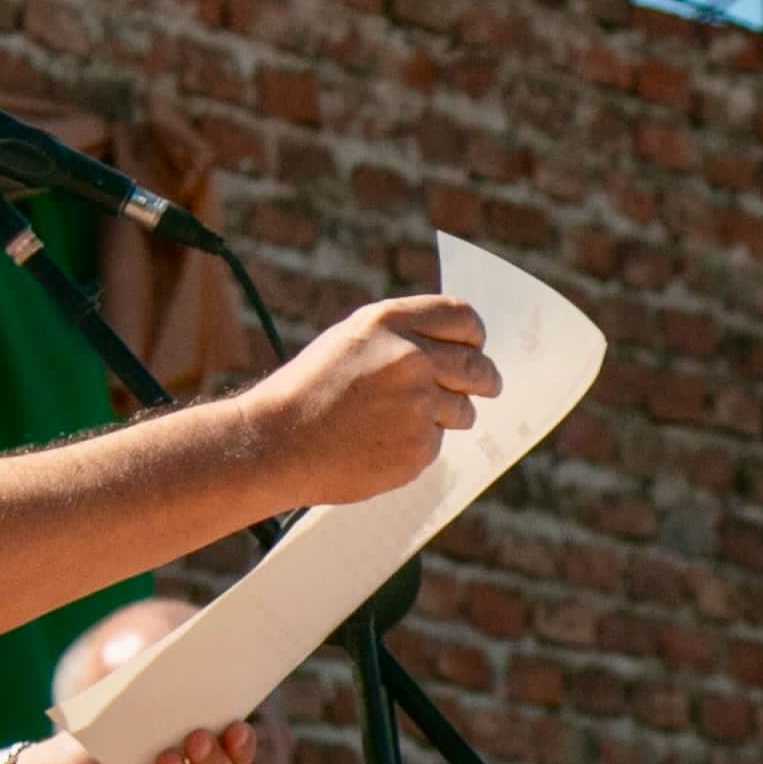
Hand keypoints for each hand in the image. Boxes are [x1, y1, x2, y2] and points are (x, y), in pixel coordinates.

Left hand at [7, 725, 252, 763]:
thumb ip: (153, 702)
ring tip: (165, 760)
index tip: (236, 726)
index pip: (234, 757)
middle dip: (213, 763)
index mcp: (199, 763)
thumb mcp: (122, 718)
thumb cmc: (91, 749)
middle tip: (197, 738)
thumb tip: (180, 677)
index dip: (240, 745)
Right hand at [252, 294, 497, 506]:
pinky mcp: (418, 446)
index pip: (463, 318)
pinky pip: (438, 442)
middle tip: (488, 386)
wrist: (274, 442)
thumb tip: (458, 346)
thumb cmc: (310, 390)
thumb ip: (403, 337)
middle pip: (477, 366)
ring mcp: (418, 404)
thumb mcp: (353, 340)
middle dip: (484, 379)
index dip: (474, 335)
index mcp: (390, 322)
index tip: (476, 346)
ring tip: (402, 420)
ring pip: (464, 410)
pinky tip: (382, 442)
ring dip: (447, 416)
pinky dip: (418, 445)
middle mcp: (410, 358)